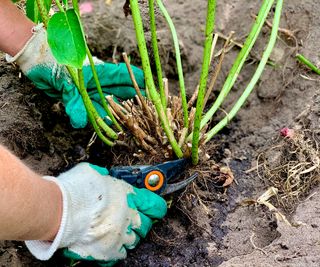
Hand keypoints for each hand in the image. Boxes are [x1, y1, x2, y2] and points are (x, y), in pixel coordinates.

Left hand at [6, 24, 144, 127]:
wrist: (36, 67)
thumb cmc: (52, 65)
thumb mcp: (64, 81)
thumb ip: (74, 102)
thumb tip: (80, 122)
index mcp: (98, 73)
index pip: (123, 76)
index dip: (138, 80)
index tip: (151, 87)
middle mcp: (98, 84)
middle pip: (122, 92)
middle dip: (135, 100)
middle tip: (148, 111)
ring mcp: (91, 93)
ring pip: (110, 105)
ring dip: (119, 115)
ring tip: (133, 124)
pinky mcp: (83, 103)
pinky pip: (95, 114)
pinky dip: (101, 122)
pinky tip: (110, 130)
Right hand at [25, 163, 166, 264]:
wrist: (60, 210)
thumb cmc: (76, 189)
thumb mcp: (95, 173)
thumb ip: (106, 178)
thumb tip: (105, 178)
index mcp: (130, 196)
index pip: (155, 205)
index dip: (155, 207)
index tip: (153, 208)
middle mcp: (130, 217)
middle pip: (147, 225)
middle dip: (141, 222)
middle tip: (131, 220)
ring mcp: (121, 235)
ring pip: (135, 239)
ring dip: (128, 235)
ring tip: (117, 231)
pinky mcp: (109, 251)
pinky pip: (121, 253)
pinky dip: (117, 249)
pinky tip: (110, 243)